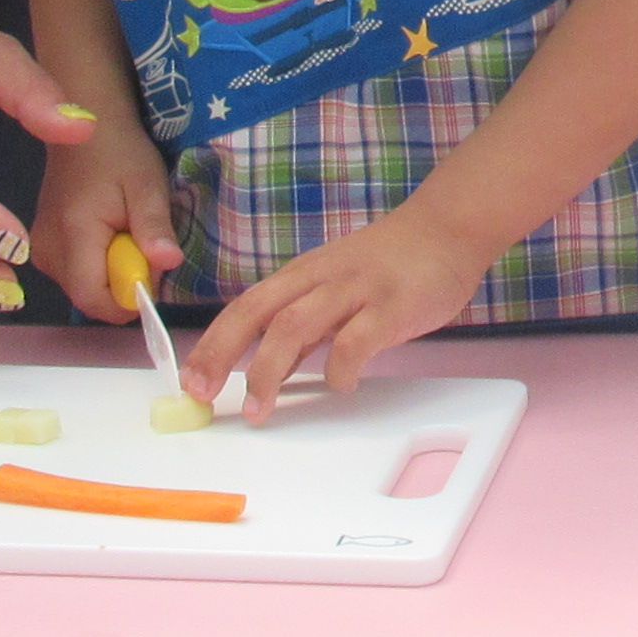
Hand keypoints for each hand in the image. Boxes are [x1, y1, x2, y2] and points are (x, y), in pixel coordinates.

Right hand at [31, 116, 182, 322]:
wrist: (88, 126)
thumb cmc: (121, 152)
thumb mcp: (148, 185)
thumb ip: (154, 226)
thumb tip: (169, 264)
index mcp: (71, 236)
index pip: (92, 299)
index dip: (128, 300)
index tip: (152, 274)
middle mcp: (46, 250)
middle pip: (88, 298)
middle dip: (123, 284)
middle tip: (142, 243)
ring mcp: (40, 249)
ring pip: (82, 287)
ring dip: (112, 273)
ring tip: (127, 232)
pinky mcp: (42, 245)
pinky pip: (75, 273)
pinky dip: (98, 263)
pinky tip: (110, 233)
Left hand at [180, 199, 487, 421]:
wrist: (448, 227)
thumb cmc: (390, 262)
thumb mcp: (337, 287)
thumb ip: (307, 327)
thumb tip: (268, 373)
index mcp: (304, 274)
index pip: (246, 306)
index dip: (213, 343)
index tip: (190, 382)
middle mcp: (322, 278)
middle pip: (260, 312)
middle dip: (223, 354)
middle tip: (204, 395)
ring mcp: (356, 290)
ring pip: (296, 325)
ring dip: (269, 370)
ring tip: (260, 409)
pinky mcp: (391, 306)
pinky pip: (354, 342)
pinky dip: (339, 370)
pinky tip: (341, 385)